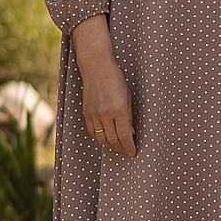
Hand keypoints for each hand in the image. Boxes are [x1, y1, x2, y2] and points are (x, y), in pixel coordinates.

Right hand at [72, 15, 136, 155]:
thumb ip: (129, 117)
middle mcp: (105, 114)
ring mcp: (94, 114)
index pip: (124, 135)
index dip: (129, 147)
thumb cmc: (115, 79)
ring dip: (111, 145)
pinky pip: (93, 131)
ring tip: (118, 147)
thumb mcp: (128, 97)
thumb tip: (131, 134)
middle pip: (113, 139)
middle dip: (121, 148)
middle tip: (127, 150)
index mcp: (118, 109)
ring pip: (102, 138)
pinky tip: (106, 139)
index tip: (133, 152)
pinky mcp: (86, 113)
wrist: (96, 68)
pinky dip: (100, 138)